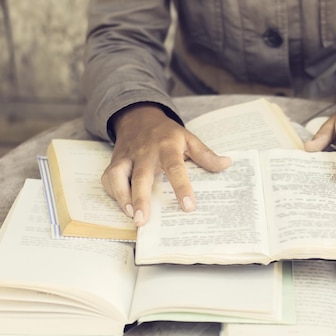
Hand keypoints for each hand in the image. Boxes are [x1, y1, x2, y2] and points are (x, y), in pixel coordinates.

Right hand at [102, 103, 231, 225]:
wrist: (138, 116)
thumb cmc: (166, 133)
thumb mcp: (188, 138)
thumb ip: (205, 154)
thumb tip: (226, 164)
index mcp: (167, 146)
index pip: (175, 167)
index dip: (181, 187)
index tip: (188, 206)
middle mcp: (145, 152)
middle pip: (142, 176)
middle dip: (141, 198)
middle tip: (143, 220)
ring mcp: (127, 157)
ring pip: (119, 176)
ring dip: (123, 197)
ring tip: (131, 217)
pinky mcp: (115, 162)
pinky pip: (109, 177)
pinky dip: (112, 192)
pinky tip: (122, 207)